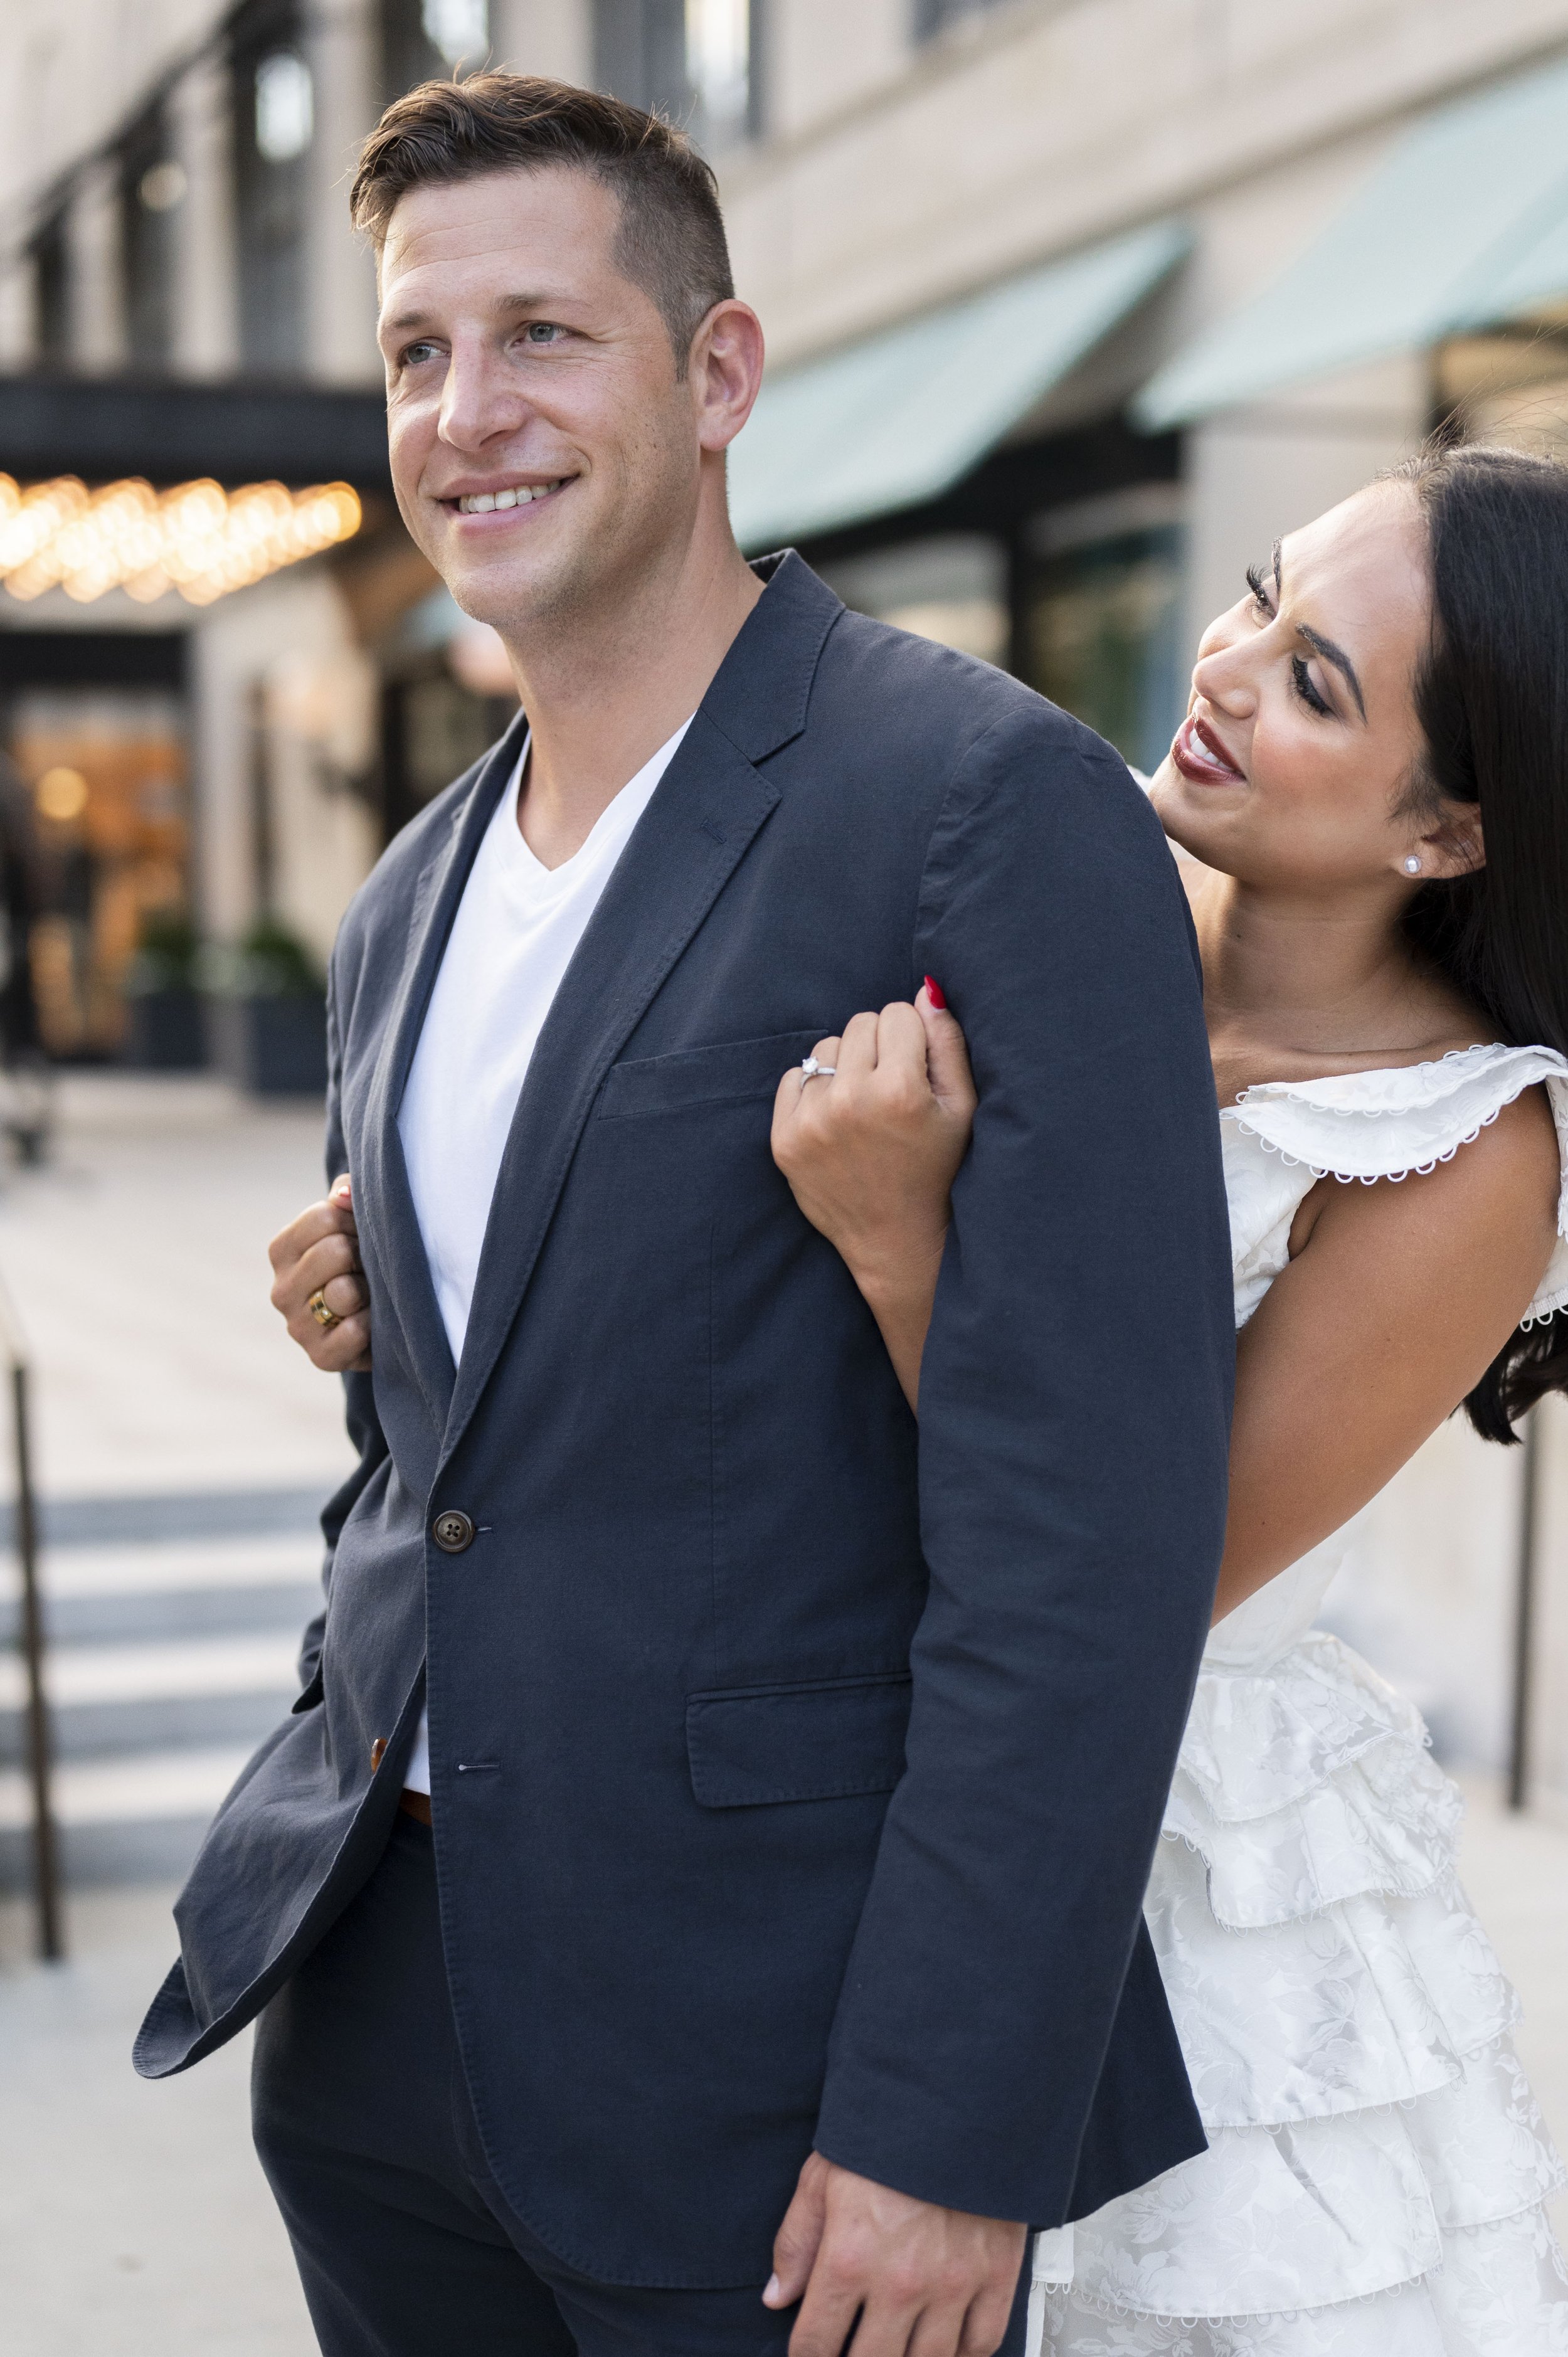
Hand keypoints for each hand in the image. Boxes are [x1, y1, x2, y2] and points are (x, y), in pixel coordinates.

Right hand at [268, 1175, 371, 1371]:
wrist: (378, 1320)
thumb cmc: (362, 1260)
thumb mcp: (353, 1222)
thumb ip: (346, 1196)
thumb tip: (345, 1193)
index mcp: (282, 1250)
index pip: (322, 1216)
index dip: (356, 1220)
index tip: (364, 1232)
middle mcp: (281, 1289)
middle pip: (334, 1250)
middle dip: (365, 1254)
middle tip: (373, 1265)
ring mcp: (296, 1326)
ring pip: (344, 1291)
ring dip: (372, 1289)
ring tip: (374, 1293)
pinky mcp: (320, 1357)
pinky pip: (354, 1330)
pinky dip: (374, 1324)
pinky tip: (376, 1321)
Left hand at [765, 2152, 1025, 2356]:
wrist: (957, 2096)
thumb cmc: (888, 2132)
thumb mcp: (822, 2178)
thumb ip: (797, 2242)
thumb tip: (777, 2295)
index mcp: (850, 2258)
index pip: (815, 2343)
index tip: (809, 2354)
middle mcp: (901, 2281)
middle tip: (852, 2351)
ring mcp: (952, 2284)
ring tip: (896, 2347)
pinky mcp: (996, 2275)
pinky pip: (982, 2343)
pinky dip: (963, 2354)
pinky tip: (946, 2346)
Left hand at [771, 986, 976, 1299]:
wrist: (897, 1240)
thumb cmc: (939, 1170)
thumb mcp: (963, 1108)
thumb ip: (948, 1043)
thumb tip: (924, 990)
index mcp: (901, 1091)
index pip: (898, 1013)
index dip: (912, 1038)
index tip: (917, 1070)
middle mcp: (851, 1103)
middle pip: (860, 1023)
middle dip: (880, 1047)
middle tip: (892, 1090)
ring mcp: (812, 1122)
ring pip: (827, 1047)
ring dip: (847, 1067)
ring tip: (865, 1108)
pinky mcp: (783, 1140)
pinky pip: (795, 1076)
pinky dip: (815, 1090)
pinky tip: (838, 1121)